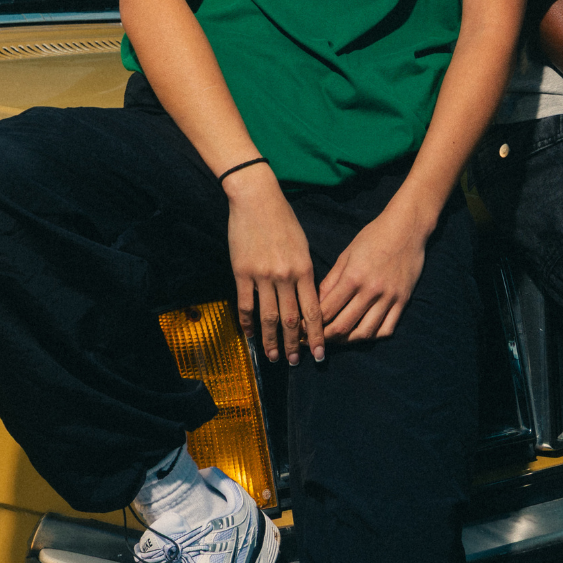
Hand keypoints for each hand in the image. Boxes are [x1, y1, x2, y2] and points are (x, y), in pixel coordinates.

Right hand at [224, 167, 323, 364]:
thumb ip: (305, 273)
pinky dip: (249, 323)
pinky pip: (246, 304)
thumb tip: (308, 299)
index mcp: (304, 269)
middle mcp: (285, 276)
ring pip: (269, 316)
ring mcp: (262, 276)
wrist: (257, 199)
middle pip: (292, 319)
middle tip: (296, 362)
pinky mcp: (242, 273)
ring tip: (274, 357)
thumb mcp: (302, 246)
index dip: (317, 334)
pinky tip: (251, 336)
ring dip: (272, 340)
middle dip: (296, 344)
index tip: (320, 353)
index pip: (313, 310)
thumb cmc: (283, 220)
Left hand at [317, 204, 430, 343]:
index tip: (303, 328)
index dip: (312, 323)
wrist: (407, 227)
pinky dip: (373, 336)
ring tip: (338, 339)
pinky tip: (363, 333)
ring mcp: (389, 298)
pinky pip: (387, 329)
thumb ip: (331, 281)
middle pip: (343, 326)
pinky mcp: (403, 301)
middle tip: (317, 340)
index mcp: (353, 277)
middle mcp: (371, 290)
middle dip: (326, 337)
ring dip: (348, 341)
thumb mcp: (347, 254)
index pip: (327, 311)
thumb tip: (316, 303)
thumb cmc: (374, 236)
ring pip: (365, 333)